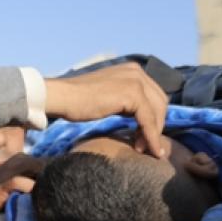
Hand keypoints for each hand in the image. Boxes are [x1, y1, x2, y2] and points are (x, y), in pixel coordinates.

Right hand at [45, 63, 169, 159]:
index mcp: (132, 70)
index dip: (153, 118)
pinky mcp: (132, 94)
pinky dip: (151, 137)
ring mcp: (136, 81)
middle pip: (160, 103)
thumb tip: (134, 115)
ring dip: (154, 134)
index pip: (153, 95)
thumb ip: (122, 99)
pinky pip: (148, 120)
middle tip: (146, 146)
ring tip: (145, 150)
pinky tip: (149, 150)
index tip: (144, 138)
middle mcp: (137, 72)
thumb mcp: (106, 96)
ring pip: (157, 112)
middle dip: (156, 126)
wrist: (61, 97)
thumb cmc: (75, 100)